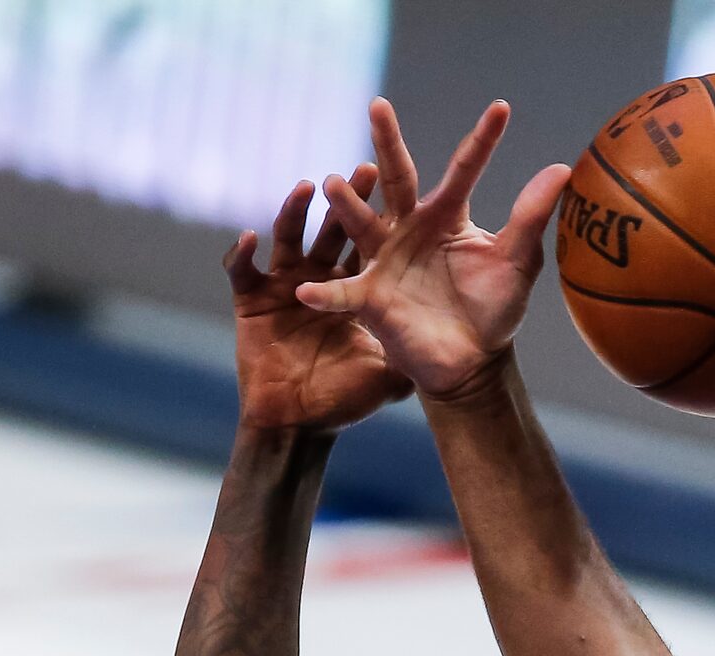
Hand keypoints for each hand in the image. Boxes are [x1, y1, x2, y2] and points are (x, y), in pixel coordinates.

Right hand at [227, 172, 410, 432]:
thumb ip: (423, 351)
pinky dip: (242, 255)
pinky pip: (242, 272)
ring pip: (291, 238)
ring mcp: (284, 284)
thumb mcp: (394, 373)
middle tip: (364, 170)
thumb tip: (472, 343)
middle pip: (338, 228)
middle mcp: (321, 277)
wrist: (302, 424)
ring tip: (307, 188)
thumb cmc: (347, 400)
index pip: (375, 241)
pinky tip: (251, 239)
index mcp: (358, 287)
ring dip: (296, 212)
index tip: (407, 185)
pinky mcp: (251, 301)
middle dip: (349, 200)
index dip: (387, 214)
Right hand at [298, 98, 569, 401]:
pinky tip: (307, 294)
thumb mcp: (518, 261)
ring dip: (347, 205)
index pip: (465, 170)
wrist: (473, 361)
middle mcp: (409, 227)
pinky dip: (325, 295)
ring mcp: (384, 259)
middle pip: (396, 179)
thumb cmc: (494, 309)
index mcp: (447, 216)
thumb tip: (562, 168)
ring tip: (335, 183)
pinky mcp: (369, 297)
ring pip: (361, 224)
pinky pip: (342, 294)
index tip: (502, 107)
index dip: (483, 141)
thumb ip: (531, 216)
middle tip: (379, 105)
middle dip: (387, 143)